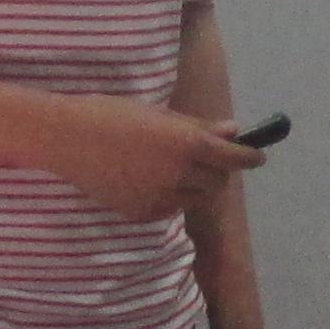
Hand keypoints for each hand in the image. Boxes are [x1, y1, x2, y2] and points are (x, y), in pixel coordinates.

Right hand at [47, 97, 266, 224]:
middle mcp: (179, 175)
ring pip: (196, 199)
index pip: (233, 158)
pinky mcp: (142, 214)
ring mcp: (160, 198)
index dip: (250, 158)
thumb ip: (199, 127)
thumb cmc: (116, 115)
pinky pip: (170, 208)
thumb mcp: (162, 115)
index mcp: (187, 144)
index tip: (258, 156)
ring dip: (197, 186)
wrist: (71, 139)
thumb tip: (232, 131)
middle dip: (220, 171)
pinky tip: (153, 180)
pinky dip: (172, 197)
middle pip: (218, 183)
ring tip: (177, 168)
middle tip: (210, 159)